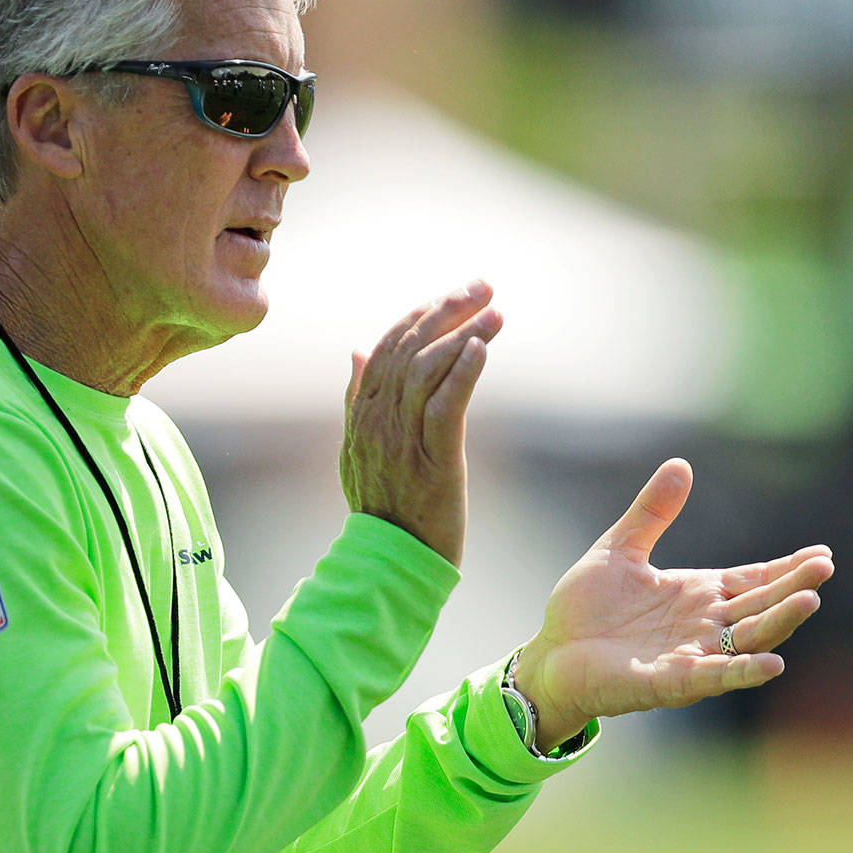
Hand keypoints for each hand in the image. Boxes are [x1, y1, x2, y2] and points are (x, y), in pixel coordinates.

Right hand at [340, 280, 501, 566]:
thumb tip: (357, 350)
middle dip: (448, 309)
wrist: (389, 566)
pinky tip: (482, 348)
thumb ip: (357, 398)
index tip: (456, 294)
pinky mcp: (433, 462)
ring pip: (428, 369)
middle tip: (483, 287)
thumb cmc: (384, 510)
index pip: (388, 346)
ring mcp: (402, 441)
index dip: (422, 313)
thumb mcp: (357, 450)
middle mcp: (377, 421)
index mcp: (361, 413)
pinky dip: (463, 372)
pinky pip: (445, 407)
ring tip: (496, 312)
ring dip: (465, 333)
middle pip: (409, 347)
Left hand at [514, 458, 832, 748]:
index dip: (786, 569)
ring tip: (808, 602)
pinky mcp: (671, 683)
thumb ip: (651, 513)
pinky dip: (743, 672)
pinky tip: (772, 664)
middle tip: (824, 569)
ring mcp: (691, 655)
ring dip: (778, 623)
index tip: (822, 555)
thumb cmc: (585, 609)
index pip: (753, 580)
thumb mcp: (619, 550)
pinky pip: (714, 678)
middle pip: (760, 607)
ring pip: (748, 641)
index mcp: (697, 595)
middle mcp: (704, 627)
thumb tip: (681, 464)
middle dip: (793, 589)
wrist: (551, 654)